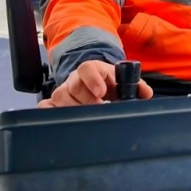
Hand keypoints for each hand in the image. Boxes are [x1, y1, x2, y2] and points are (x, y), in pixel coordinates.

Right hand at [38, 60, 153, 107]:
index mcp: (92, 69)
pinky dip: (50, 113)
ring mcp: (63, 90)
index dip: (92, 80)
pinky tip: (62, 121)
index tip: (101, 93)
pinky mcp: (54, 103)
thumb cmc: (110, 84)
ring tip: (86, 118)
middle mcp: (74, 78)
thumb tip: (145, 93)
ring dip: (72, 109)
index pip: (87, 68)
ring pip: (59, 97)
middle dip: (86, 100)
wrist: (96, 84)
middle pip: (73, 86)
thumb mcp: (123, 81)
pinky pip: (45, 106)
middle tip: (98, 109)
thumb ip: (136, 85)